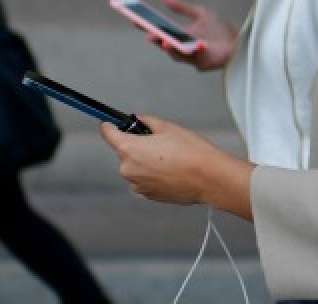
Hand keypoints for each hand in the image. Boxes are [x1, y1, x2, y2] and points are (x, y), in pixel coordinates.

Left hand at [100, 116, 245, 207]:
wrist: (209, 178)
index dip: (110, 125)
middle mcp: (128, 169)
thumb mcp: (167, 127)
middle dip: (136, 144)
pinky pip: (144, 180)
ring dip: (145, 161)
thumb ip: (147, 122)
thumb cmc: (189, 151)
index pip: (108, 133)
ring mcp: (137, 185)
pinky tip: (171, 170)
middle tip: (157, 140)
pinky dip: (152, 174)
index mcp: (129, 149)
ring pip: (135, 167)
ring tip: (169, 158)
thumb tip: (139, 121)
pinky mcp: (148, 196)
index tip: (110, 123)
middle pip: (124, 151)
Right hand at [145, 0, 237, 71]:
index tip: (133, 18)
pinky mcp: (201, 63)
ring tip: (164, 41)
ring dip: (171, 48)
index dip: (146, 26)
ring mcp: (190, 57)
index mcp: (179, 35)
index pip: (158, 31)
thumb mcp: (200, 13)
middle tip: (148, 33)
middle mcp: (181, 47)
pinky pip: (194, 59)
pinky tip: (197, 44)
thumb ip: (182, 8)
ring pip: (175, 54)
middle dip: (156, 39)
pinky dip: (193, 52)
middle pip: (163, 43)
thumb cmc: (220, 29)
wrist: (238, 42)